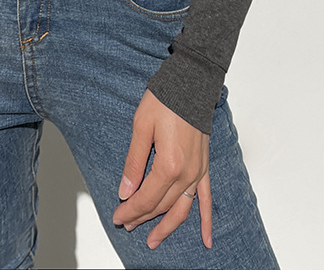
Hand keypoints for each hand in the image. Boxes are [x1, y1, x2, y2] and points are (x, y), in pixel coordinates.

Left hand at [112, 89, 211, 250]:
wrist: (191, 83)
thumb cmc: (165, 100)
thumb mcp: (141, 127)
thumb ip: (134, 162)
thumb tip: (125, 191)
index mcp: (169, 164)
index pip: (146, 198)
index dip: (130, 210)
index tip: (117, 216)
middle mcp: (187, 173)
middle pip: (161, 205)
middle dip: (142, 217)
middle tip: (125, 223)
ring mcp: (198, 171)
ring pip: (181, 209)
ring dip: (167, 225)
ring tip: (153, 239)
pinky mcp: (204, 166)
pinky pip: (206, 199)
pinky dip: (205, 221)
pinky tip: (205, 239)